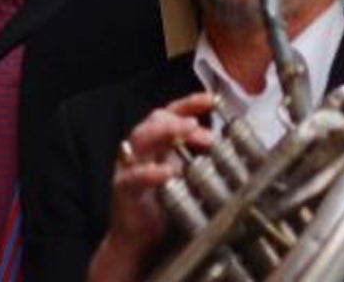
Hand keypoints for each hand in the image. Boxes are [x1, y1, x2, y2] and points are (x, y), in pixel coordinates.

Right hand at [90, 90, 216, 281]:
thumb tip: (220, 144)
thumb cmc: (161, 208)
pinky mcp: (123, 190)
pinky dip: (151, 173)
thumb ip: (197, 160)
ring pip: (141, 138)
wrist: (138, 244)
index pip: (171, 114)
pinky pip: (134, 177)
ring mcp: (129, 168)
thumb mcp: (184, 178)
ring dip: (165, 131)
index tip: (211, 100)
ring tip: (186, 129)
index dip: (190, 104)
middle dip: (178, 117)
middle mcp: (141, 151)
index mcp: (156, 145)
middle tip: (198, 122)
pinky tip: (168, 172)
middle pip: (154, 120)